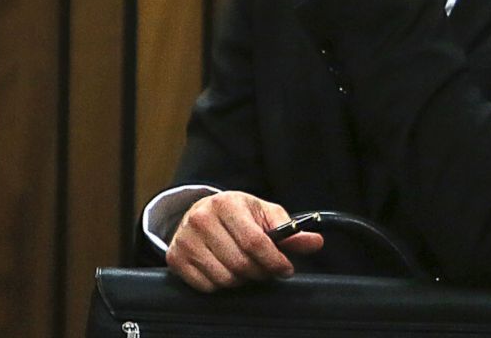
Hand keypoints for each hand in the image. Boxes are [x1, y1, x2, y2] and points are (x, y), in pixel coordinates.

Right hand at [166, 191, 323, 291]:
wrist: (200, 212)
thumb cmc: (238, 213)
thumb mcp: (265, 214)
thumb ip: (290, 229)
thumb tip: (315, 242)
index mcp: (227, 204)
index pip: (255, 242)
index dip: (274, 260)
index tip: (286, 269)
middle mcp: (202, 218)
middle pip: (241, 263)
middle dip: (261, 272)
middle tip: (267, 269)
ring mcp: (186, 239)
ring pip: (224, 278)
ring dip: (242, 280)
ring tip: (246, 267)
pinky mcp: (175, 258)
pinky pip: (206, 286)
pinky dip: (221, 285)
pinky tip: (227, 270)